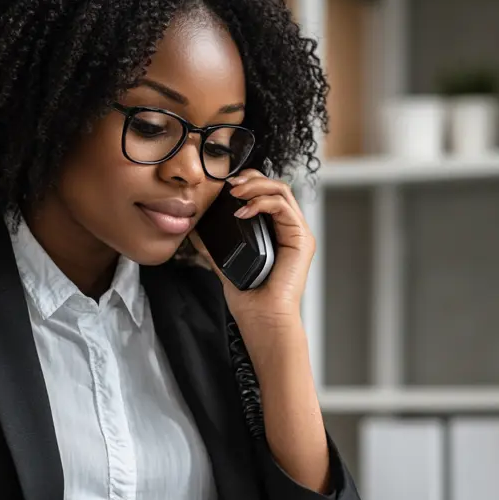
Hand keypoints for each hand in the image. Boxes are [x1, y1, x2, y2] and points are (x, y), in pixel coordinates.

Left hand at [190, 169, 313, 326]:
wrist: (263, 320)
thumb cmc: (250, 300)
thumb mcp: (226, 266)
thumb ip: (215, 249)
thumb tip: (196, 232)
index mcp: (276, 233)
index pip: (267, 195)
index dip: (249, 183)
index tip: (226, 186)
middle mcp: (290, 230)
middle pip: (276, 187)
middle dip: (252, 179)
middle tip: (230, 184)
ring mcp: (298, 233)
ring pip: (282, 191)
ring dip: (256, 186)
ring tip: (235, 194)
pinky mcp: (302, 239)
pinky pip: (284, 207)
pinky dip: (261, 203)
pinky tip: (243, 212)